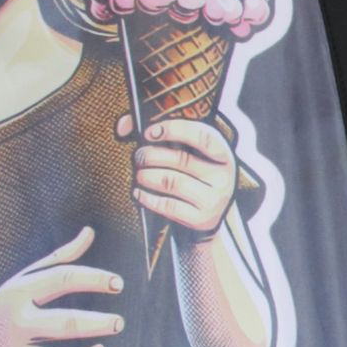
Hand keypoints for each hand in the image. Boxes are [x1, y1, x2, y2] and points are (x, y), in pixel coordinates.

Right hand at [0, 227, 122, 346]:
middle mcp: (13, 324)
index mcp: (16, 294)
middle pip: (67, 324)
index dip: (96, 279)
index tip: (118, 284)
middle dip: (100, 324)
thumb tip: (89, 232)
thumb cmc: (0, 315)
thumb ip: (58, 259)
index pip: (64, 278)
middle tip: (118, 323)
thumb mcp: (21, 284)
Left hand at [121, 113, 237, 236]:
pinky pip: (168, 205)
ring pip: (171, 181)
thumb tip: (122, 127)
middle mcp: (224, 176)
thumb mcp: (187, 151)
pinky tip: (138, 192)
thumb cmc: (191, 174)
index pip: (202, 136)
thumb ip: (156, 132)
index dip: (174, 130)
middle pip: (181, 159)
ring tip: (138, 174)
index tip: (150, 133)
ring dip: (146, 176)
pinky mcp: (202, 219)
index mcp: (223, 154)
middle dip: (151, 155)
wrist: (206, 214)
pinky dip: (147, 198)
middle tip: (138, 156)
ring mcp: (214, 199)